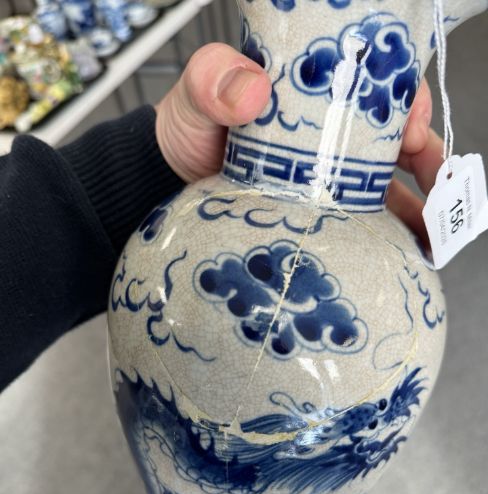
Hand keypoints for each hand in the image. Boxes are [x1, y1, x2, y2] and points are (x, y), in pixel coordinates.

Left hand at [156, 45, 441, 246]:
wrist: (171, 179)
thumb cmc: (189, 129)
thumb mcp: (197, 95)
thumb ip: (213, 81)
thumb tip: (252, 92)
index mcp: (313, 94)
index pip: (375, 89)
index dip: (404, 105)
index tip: (412, 130)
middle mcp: (327, 134)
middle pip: (393, 138)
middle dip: (426, 157)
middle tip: (435, 180)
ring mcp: (325, 176)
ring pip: (387, 183)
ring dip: (417, 203)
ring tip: (431, 227)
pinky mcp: (317, 213)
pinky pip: (362, 222)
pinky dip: (388, 235)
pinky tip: (403, 251)